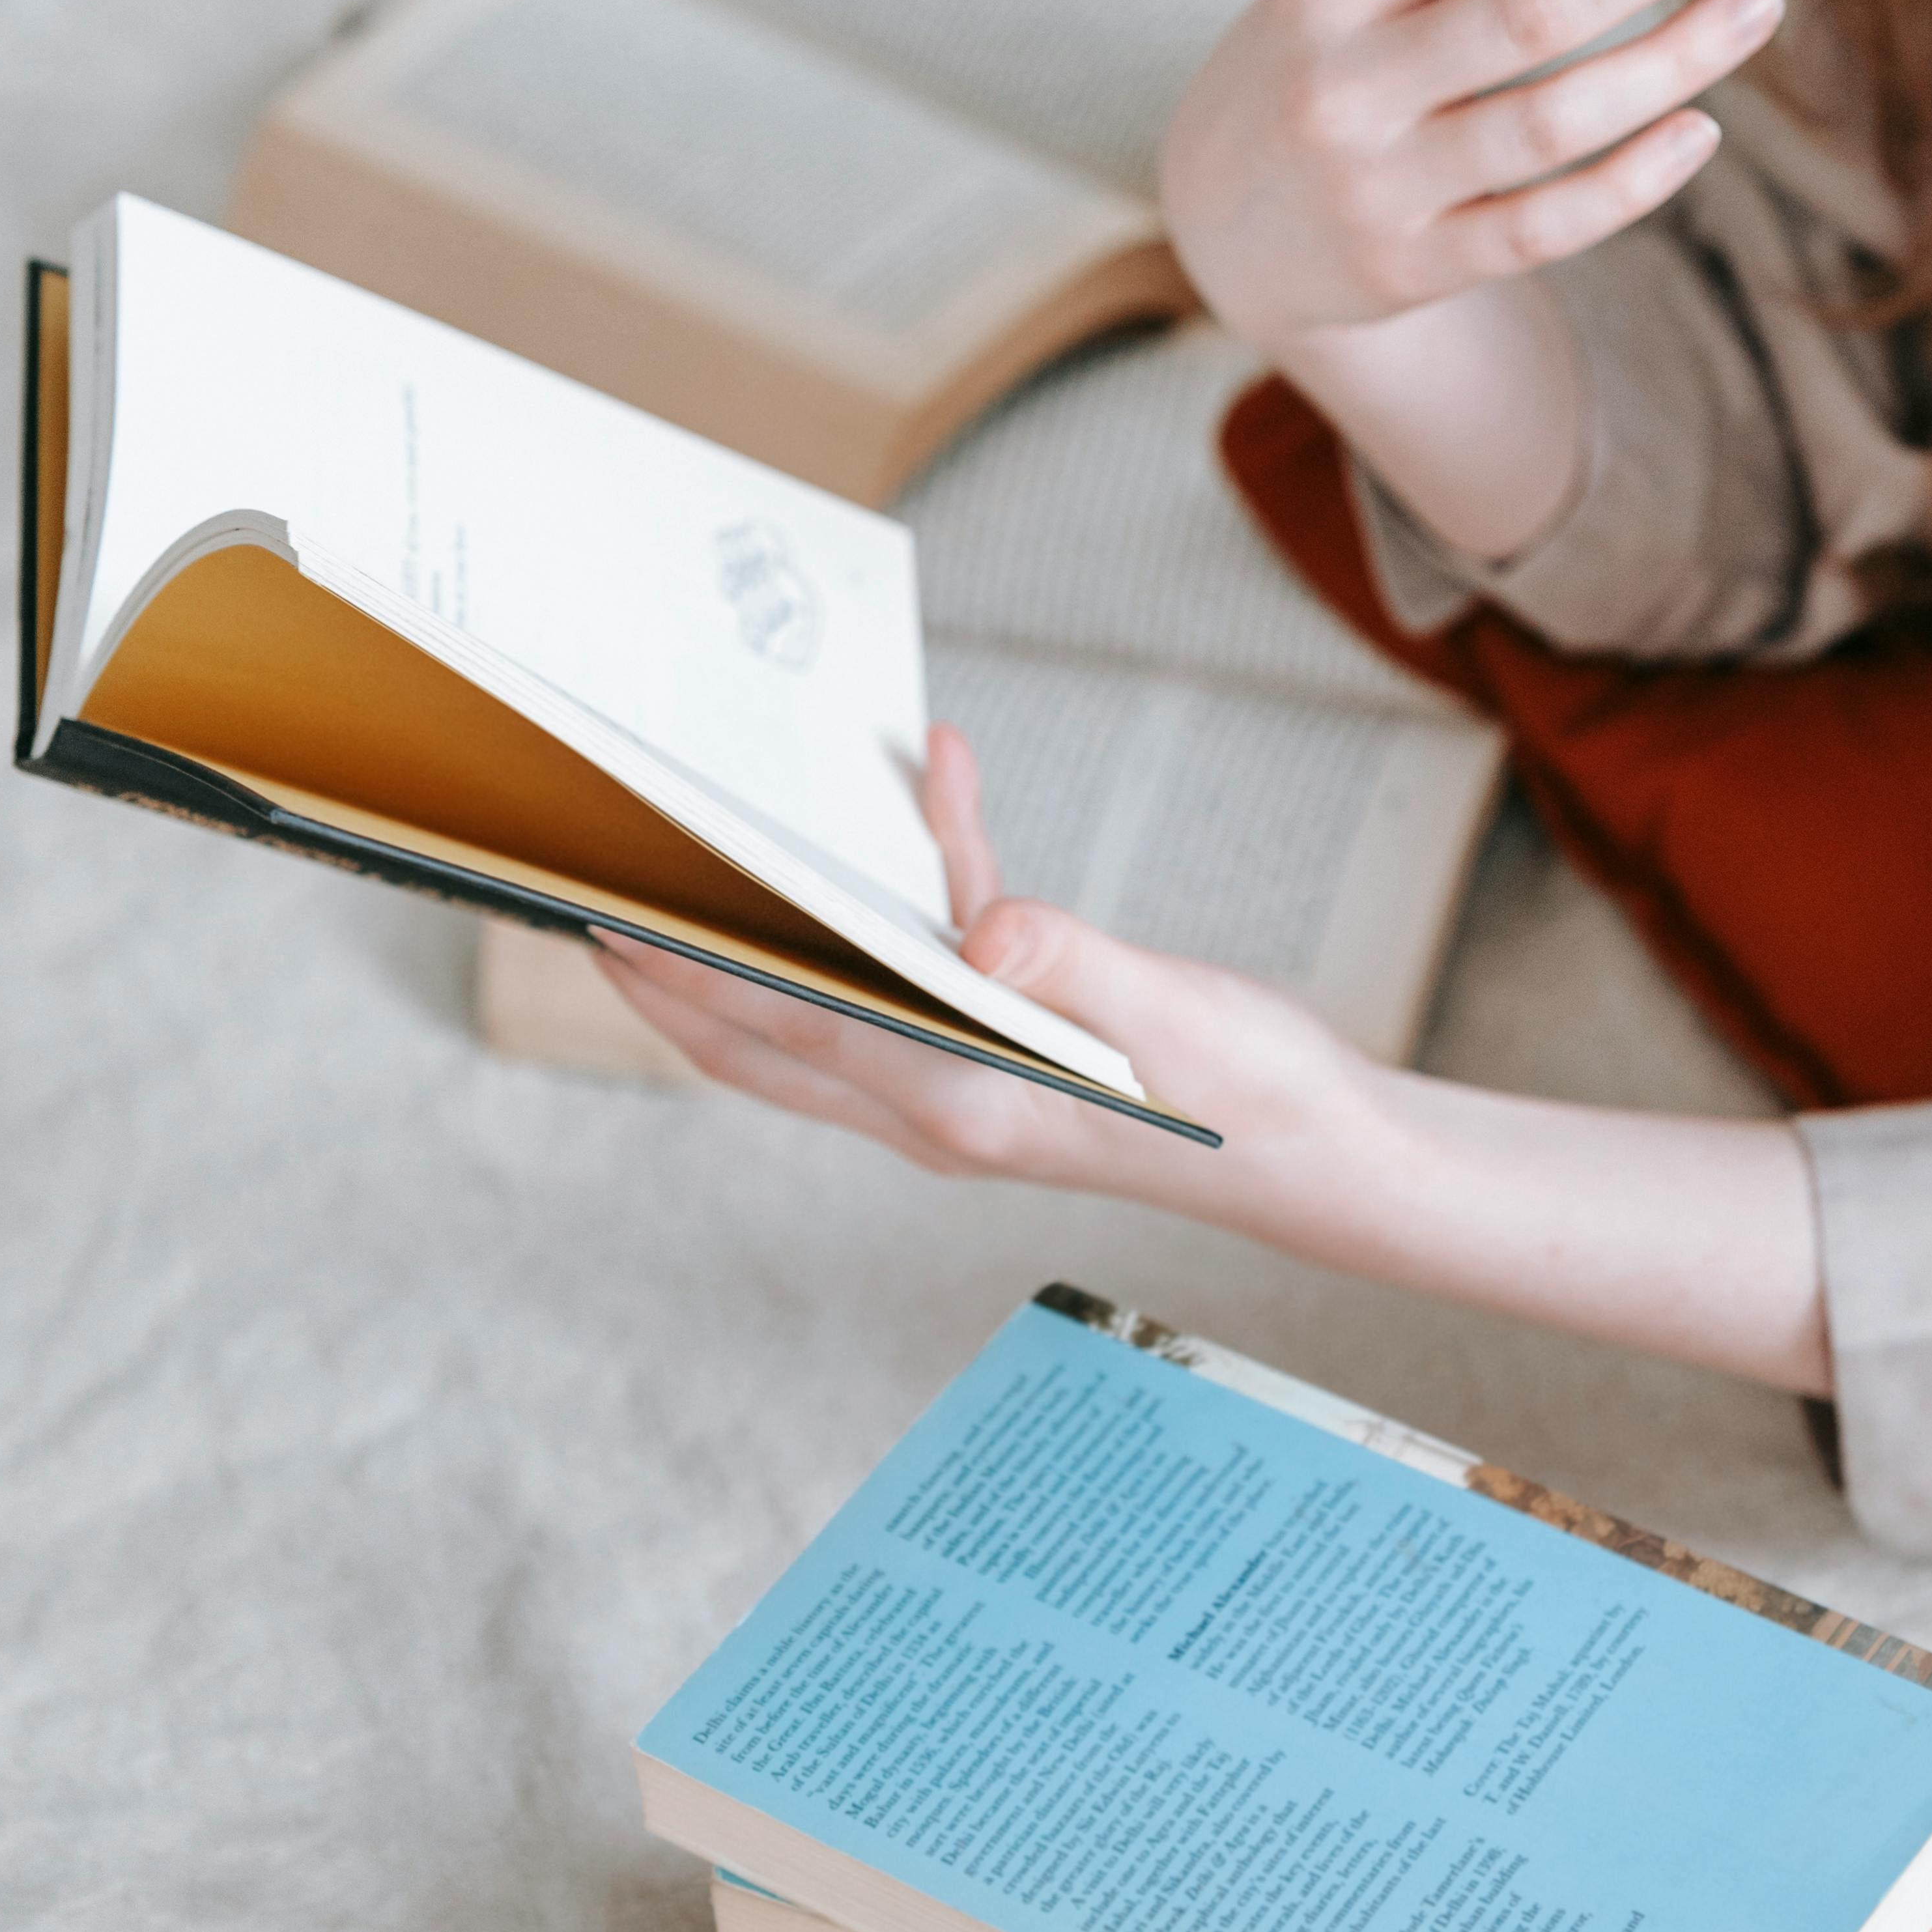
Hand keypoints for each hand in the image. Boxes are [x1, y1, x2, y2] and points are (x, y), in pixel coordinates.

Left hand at [593, 727, 1389, 1243]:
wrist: (1329, 1154)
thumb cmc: (1251, 1095)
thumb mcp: (1163, 1017)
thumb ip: (1070, 964)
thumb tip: (982, 924)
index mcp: (957, 1103)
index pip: (783, 1029)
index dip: (685, 977)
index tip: (609, 921)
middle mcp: (943, 1109)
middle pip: (768, 1040)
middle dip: (678, 979)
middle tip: (601, 901)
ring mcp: (972, 1092)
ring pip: (830, 1013)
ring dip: (771, 940)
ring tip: (718, 859)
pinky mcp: (1016, 1058)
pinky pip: (940, 964)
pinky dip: (932, 879)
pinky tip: (951, 777)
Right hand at [1156, 0, 1784, 556]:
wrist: (1225, 230)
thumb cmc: (1328, 60)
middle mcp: (1347, 79)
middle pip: (1529, 10)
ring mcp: (1378, 183)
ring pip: (1552, 122)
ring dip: (1671, 62)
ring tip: (1759, 3)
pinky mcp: (1415, 267)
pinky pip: (1544, 228)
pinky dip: (1630, 181)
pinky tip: (1700, 130)